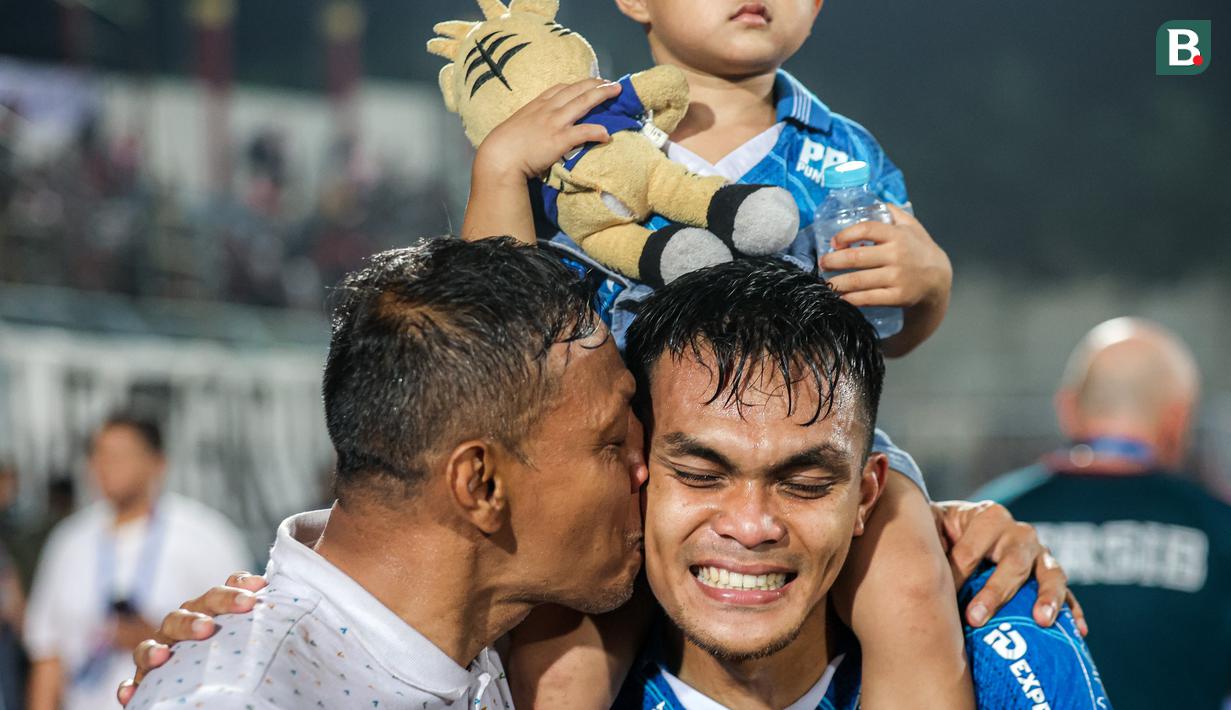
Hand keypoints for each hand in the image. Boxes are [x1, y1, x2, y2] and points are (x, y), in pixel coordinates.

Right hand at [116, 572, 267, 706]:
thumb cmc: (242, 651)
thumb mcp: (256, 637)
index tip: (258, 591)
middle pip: (186, 611)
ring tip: (166, 656)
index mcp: (213, 609)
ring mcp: (162, 650)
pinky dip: (130, 686)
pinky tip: (131, 693)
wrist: (216, 677)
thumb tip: (306, 622)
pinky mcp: (146, 678)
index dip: (236, 588)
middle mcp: (185, 625)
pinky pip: (132, 681)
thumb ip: (269, 628)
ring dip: (157, 647)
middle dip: (198, 616)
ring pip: (153, 643)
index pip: (223, 592)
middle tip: (210, 627)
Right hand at [472, 78, 620, 186]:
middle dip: (595, 84)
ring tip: (616, 91)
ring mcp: (555, 123)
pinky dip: (597, 131)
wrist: (499, 157)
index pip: (560, 88)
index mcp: (537, 105)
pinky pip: (583, 132)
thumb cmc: (504, 146)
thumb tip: (536, 129)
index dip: (577, 84)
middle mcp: (548, 109)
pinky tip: (607, 134)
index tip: (589, 83)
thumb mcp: (517, 126)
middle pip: (576, 90)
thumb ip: (530, 123)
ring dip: (601, 95)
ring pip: (583, 103)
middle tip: (611, 83)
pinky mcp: (559, 140)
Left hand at [820, 204, 951, 309]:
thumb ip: (892, 212)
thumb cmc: (919, 249)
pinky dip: (851, 299)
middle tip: (823, 263)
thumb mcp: (911, 225)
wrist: (938, 278)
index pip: (866, 229)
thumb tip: (869, 201)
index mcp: (897, 235)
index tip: (833, 241)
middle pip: (856, 257)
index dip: (845, 235)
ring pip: (858, 281)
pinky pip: (868, 299)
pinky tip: (841, 297)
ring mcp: (897, 277)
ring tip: (826, 283)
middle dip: (833, 261)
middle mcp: (897, 255)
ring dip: (836, 283)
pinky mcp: (898, 296)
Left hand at [931, 500, 1087, 635]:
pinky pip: (1068, 594)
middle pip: (1013, 561)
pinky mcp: (1051, 576)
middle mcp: (1019, 533)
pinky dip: (1072, 610)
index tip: (946, 595)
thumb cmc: (942, 531)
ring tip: (1042, 620)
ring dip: (1047, 596)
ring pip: (1051, 573)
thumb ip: (925, 536)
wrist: (960, 529)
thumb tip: (915, 561)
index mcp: (988, 517)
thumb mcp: (932, 525)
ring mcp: (1040, 555)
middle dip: (995, 591)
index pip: (973, 548)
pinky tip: (1078, 631)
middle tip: (975, 619)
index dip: (958, 572)